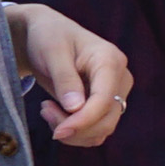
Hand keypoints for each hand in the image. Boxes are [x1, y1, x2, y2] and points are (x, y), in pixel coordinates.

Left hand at [9, 4, 133, 149]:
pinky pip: (96, 130)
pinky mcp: (106, 104)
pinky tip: (57, 113)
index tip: (58, 132)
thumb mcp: (52, 53)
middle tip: (44, 112)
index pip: (104, 100)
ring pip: (102, 129)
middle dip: (75, 128)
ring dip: (73, 131)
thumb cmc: (49, 37)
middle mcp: (119, 77)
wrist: (47, 33)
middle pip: (106, 120)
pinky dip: (75, 131)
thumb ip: (65, 79)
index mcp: (110, 60)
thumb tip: (76, 109)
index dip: (83, 121)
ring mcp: (115, 92)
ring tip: (47, 110)